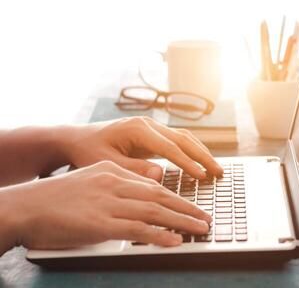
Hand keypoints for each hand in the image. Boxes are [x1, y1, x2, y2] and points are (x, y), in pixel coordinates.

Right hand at [0, 161, 210, 252]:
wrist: (25, 207)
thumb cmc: (56, 198)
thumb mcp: (91, 181)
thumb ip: (118, 184)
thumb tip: (145, 190)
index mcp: (113, 172)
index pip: (154, 186)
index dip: (177, 197)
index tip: (193, 206)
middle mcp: (115, 184)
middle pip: (161, 197)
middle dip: (188, 208)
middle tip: (206, 218)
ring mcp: (109, 204)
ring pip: (155, 212)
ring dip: (182, 222)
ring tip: (200, 229)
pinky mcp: (101, 224)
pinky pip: (137, 230)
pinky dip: (159, 235)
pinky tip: (174, 241)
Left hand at [61, 117, 222, 180]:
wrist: (78, 139)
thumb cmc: (88, 152)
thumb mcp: (107, 164)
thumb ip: (133, 170)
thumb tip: (160, 174)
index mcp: (137, 129)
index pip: (170, 147)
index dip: (187, 162)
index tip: (201, 176)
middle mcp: (148, 124)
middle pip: (183, 139)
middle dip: (202, 156)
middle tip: (218, 172)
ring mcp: (152, 127)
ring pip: (184, 137)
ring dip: (201, 152)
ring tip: (216, 168)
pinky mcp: (153, 134)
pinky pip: (178, 141)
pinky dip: (192, 150)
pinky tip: (201, 161)